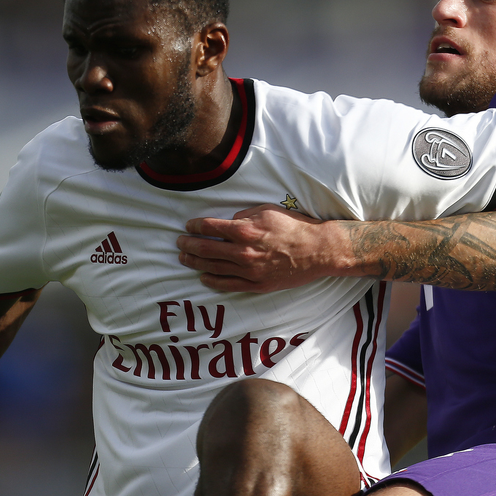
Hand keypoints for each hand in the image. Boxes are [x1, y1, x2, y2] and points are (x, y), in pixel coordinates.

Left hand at [178, 204, 342, 291]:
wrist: (317, 250)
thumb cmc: (293, 227)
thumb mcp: (266, 211)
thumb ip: (243, 216)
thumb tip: (227, 222)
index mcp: (244, 230)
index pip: (209, 227)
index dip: (194, 226)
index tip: (187, 226)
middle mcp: (242, 252)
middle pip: (206, 249)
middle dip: (188, 245)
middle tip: (179, 243)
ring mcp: (249, 271)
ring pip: (213, 268)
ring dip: (195, 263)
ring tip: (184, 258)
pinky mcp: (257, 284)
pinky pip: (229, 285)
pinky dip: (213, 281)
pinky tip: (203, 278)